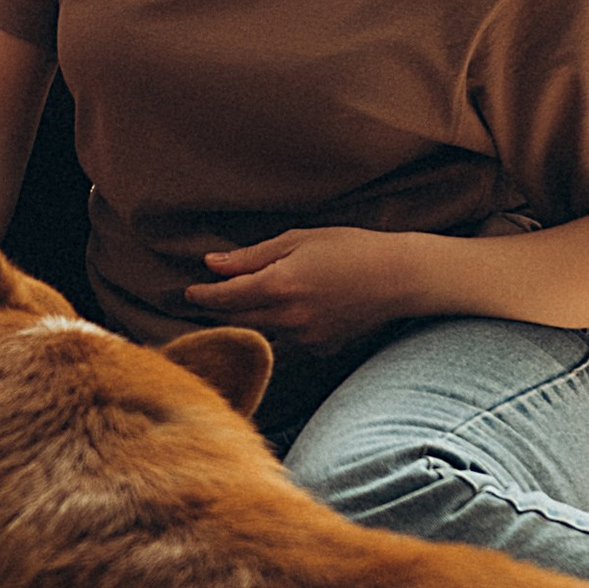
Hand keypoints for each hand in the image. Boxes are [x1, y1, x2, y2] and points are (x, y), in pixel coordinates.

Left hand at [185, 226, 417, 351]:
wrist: (400, 277)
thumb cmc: (351, 248)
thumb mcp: (297, 240)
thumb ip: (251, 256)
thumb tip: (211, 264)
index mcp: (278, 285)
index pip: (225, 297)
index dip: (203, 295)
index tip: (188, 292)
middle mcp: (288, 317)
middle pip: (239, 317)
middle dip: (225, 306)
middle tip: (216, 292)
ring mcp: (305, 337)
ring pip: (265, 329)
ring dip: (257, 314)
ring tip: (271, 292)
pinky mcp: (322, 347)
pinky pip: (291, 339)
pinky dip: (287, 325)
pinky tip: (304, 306)